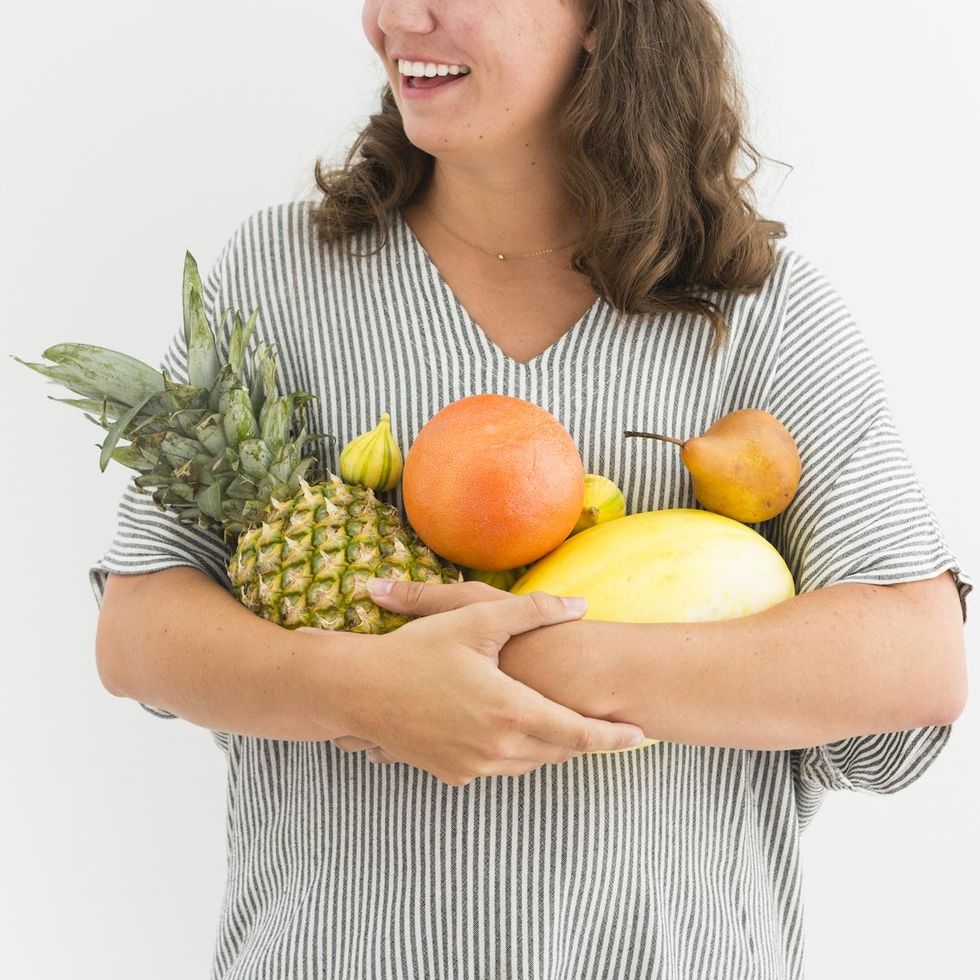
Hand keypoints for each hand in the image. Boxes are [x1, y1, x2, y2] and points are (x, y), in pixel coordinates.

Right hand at [343, 578, 646, 784]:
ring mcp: (472, 766)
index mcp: (509, 711)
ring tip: (566, 727)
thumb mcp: (475, 618)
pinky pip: (498, 768)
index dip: (612, 738)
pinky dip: (515, 752)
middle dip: (583, 740)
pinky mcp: (452, 774)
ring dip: (551, 746)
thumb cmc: (416, 651)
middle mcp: (496, 748)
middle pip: (557, 751)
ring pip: (530, 763)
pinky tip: (511, 730)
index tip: (640, 736)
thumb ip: (532, 610)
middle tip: (606, 725)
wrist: (357, 690)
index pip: (577, 734)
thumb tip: (579, 604)